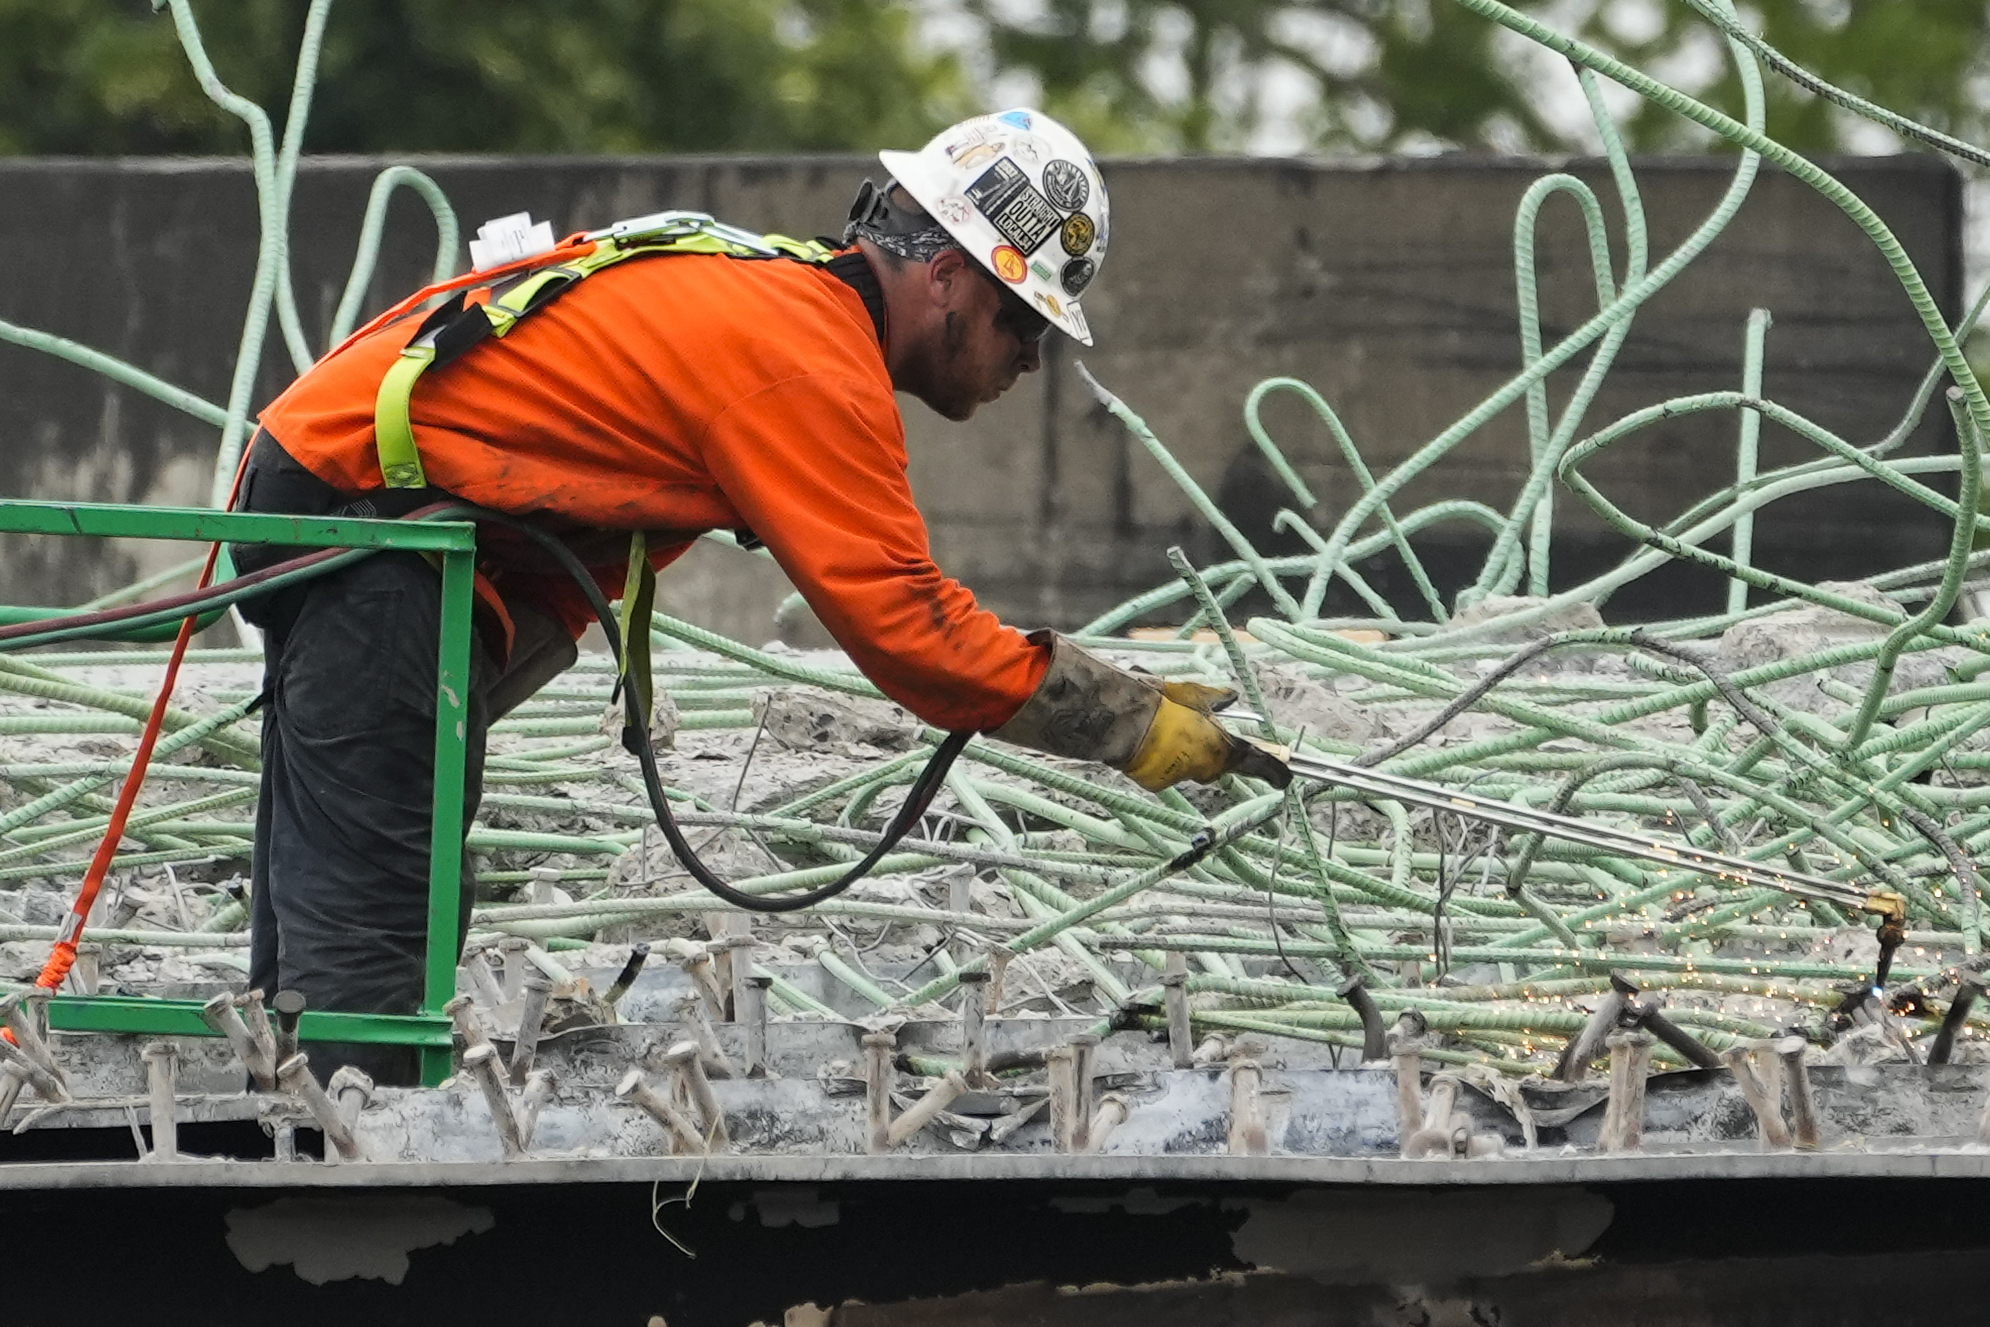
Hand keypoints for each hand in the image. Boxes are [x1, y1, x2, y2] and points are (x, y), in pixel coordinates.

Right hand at [1123, 695, 1291, 790]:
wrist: (1129, 722)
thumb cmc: (1165, 705)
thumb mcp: (1195, 694)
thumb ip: (1216, 699)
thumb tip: (1231, 695)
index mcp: (1223, 748)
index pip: (1256, 763)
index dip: (1273, 771)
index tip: (1286, 778)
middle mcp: (1206, 768)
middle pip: (1219, 765)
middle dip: (1214, 751)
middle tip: (1201, 730)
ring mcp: (1182, 777)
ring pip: (1192, 767)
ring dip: (1186, 752)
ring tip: (1168, 729)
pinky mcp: (1158, 783)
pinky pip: (1168, 770)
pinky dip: (1164, 758)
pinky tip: (1152, 742)